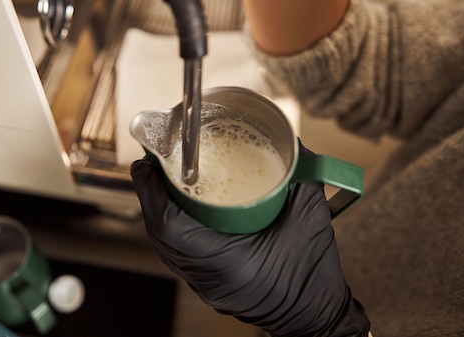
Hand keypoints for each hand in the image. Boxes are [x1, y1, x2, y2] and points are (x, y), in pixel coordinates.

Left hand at [130, 141, 369, 336]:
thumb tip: (290, 144)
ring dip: (156, 212)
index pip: (170, 227)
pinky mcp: (208, 286)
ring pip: (163, 246)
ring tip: (159, 182)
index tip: (147, 165)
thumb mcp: (311, 218)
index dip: (151, 193)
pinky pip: (176, 255)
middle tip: (151, 165)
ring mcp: (205, 285)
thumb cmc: (314, 276)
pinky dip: (170, 228)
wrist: (315, 319)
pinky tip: (177, 209)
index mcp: (228, 262)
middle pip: (159, 235)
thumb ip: (300, 176)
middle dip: (149, 196)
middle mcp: (208, 277)